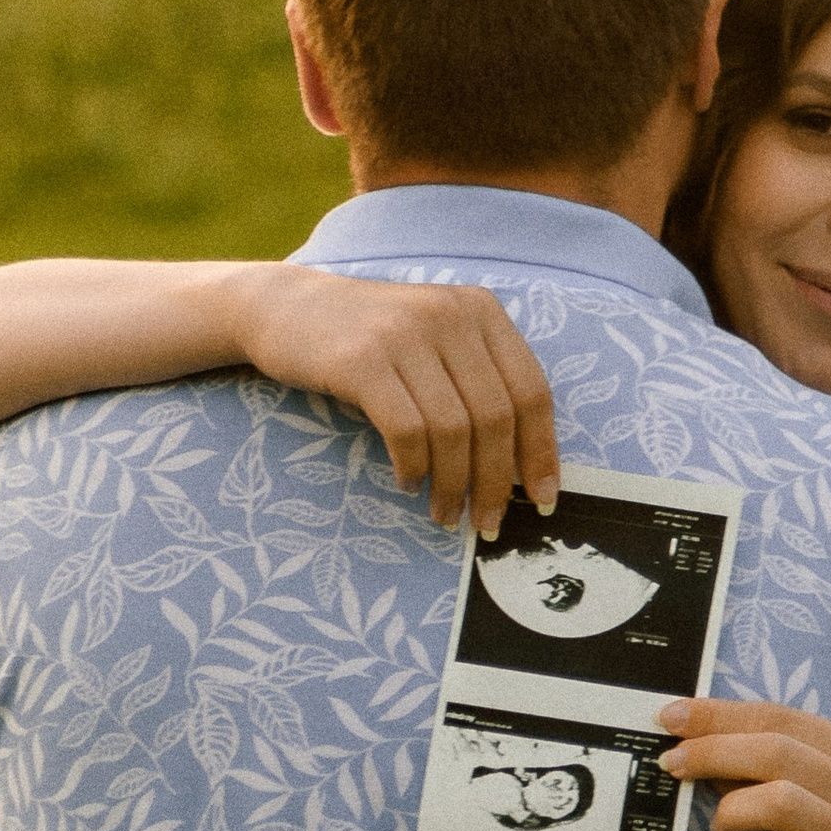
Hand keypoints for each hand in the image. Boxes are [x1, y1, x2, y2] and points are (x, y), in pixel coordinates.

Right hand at [235, 268, 558, 536]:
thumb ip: (476, 384)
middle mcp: (450, 315)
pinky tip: (408, 482)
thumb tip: (521, 469)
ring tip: (444, 512)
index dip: (541, 451)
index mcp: (481, 311)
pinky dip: (413, 467)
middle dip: (497, 482)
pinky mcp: (363, 359)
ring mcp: (406, 333)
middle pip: (496, 417)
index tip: (543, 499)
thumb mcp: (434, 343)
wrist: (287, 308)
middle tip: (487, 522)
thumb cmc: (370, 342)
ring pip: (454, 430)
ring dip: (454, 484)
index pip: (532, 390)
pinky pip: (407, 430)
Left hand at [657, 700, 830, 830]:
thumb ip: (779, 775)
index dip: (720, 714)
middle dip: (712, 752)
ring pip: (778, 800)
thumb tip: (704, 748)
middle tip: (672, 765)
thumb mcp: (828, 809)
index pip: (782, 718)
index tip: (671, 717)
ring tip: (721, 830)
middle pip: (776, 750)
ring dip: (731, 811)